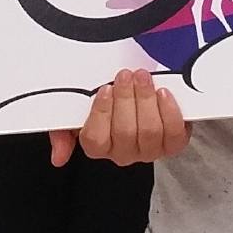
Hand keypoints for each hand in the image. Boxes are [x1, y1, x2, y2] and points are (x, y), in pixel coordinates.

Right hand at [53, 68, 187, 165]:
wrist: (136, 95)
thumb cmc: (105, 103)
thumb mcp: (74, 113)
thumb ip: (61, 131)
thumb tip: (58, 157)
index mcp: (98, 146)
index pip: (95, 139)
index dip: (101, 113)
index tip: (105, 89)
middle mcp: (123, 153)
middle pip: (125, 132)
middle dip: (126, 99)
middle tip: (125, 76)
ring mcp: (148, 150)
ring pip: (149, 131)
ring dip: (146, 100)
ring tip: (142, 78)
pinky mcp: (171, 144)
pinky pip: (174, 134)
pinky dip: (170, 112)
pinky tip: (162, 93)